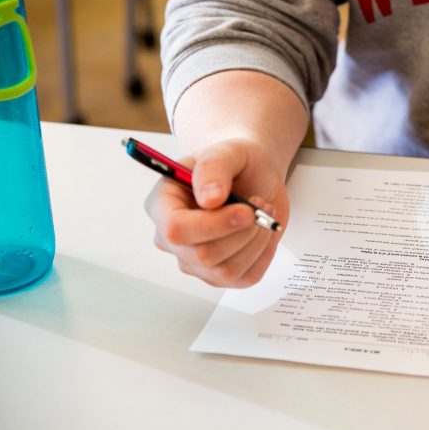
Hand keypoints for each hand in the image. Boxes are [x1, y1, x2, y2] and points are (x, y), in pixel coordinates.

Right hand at [144, 137, 288, 287]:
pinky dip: (264, 255)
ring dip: (255, 242)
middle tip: (260, 205)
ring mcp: (194, 260)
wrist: (256, 175)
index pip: (176, 229)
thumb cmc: (235, 162)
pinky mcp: (220, 273)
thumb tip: (209, 199)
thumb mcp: (227, 151)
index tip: (245, 210)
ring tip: (263, 213)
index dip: (213, 224)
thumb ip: (214, 168)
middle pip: (203, 255)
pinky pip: (245, 278)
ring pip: (226, 271)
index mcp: (163, 204)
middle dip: (242, 232)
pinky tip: (264, 232)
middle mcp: (172, 238)